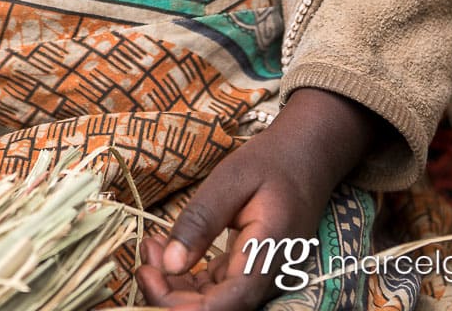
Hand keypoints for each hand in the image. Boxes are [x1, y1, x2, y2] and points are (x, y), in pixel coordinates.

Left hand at [136, 90, 380, 310]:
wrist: (307, 154)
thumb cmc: (272, 161)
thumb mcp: (232, 179)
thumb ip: (201, 220)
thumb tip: (169, 265)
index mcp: (266, 256)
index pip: (221, 306)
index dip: (178, 304)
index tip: (148, 272)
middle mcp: (265, 277)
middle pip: (214, 309)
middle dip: (170, 293)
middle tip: (144, 257)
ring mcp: (257, 275)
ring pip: (212, 300)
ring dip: (176, 284)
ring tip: (151, 248)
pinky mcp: (248, 268)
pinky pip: (216, 286)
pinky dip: (189, 274)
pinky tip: (167, 249)